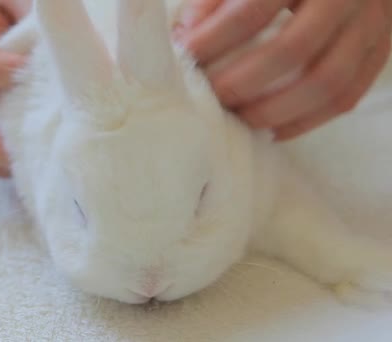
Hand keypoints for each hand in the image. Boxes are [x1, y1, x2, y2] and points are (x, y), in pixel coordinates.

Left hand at [177, 0, 391, 139]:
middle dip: (242, 82)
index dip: (215, 38)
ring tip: (238, 118)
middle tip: (211, 98)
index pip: (252, 8)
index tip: (186, 57)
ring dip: (275, 110)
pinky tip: (272, 130)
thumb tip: (186, 35)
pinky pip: (347, 96)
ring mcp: (371, 23)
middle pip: (292, 50)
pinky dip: (307, 121)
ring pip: (327, 82)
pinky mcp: (381, 49)